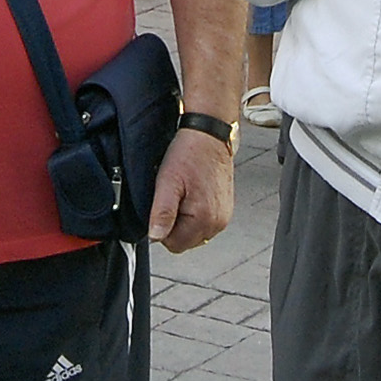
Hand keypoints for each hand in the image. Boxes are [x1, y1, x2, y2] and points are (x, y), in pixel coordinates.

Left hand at [146, 124, 236, 252]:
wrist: (209, 135)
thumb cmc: (188, 154)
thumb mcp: (167, 183)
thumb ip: (161, 213)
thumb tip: (155, 237)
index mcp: (204, 219)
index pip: (174, 245)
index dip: (162, 228)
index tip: (163, 206)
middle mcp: (218, 222)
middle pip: (185, 241)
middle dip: (174, 224)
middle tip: (173, 197)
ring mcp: (224, 216)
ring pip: (194, 233)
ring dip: (184, 220)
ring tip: (183, 194)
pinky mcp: (225, 209)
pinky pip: (204, 223)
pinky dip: (195, 213)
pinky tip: (192, 194)